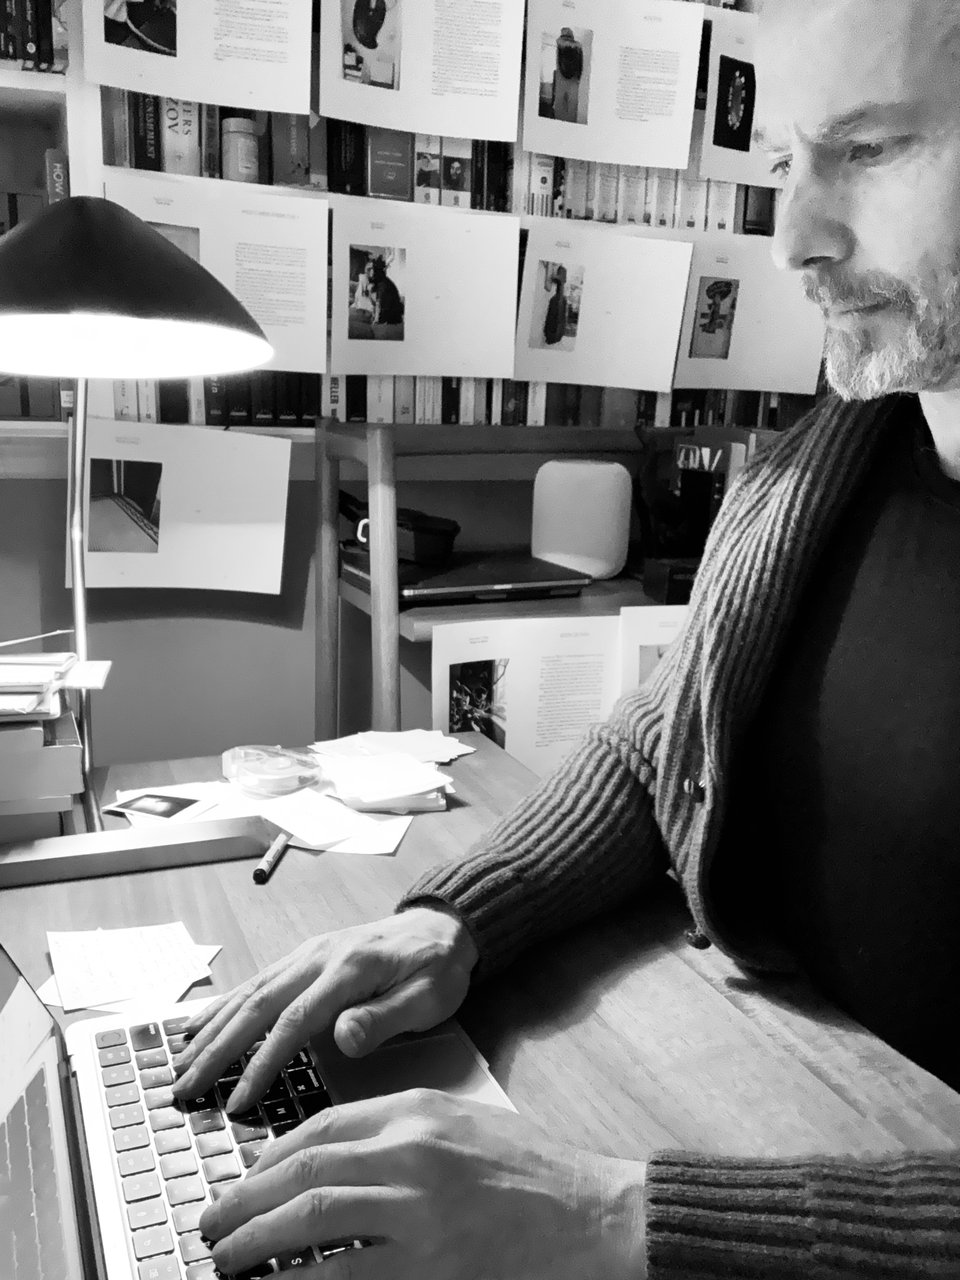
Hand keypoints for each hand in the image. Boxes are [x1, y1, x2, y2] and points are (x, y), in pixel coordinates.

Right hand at [171, 909, 477, 1110]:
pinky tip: (197, 1026)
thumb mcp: (429, 996)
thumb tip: (341, 1037)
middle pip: (257, 1006)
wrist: (441, 925)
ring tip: (178, 1066)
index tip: (236, 1102)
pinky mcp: (302, 958)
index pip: (294, 1020)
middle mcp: (317, 957)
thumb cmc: (437, 967)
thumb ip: (385, 1017)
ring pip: (248, 993)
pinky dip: (222, 1006)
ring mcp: (306, 955)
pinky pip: (255, 983)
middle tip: (183, 1091)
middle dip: (216, 1051)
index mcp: (348, 970)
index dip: (261, 1062)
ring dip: (211, 1031)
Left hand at [199, 1088, 646, 1279]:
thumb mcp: (465, 1124)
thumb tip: (331, 1161)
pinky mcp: (428, 1264)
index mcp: (417, 1111)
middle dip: (242, 1199)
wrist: (594, 1215)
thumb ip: (403, 1132)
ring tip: (226, 1260)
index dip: (267, 1159)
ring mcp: (417, 1208)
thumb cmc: (533, 1173)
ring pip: (309, 1219)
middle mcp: (410, 1150)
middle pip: (301, 1169)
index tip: (243, 1182)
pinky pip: (341, 1276)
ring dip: (254, 1241)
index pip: (320, 1126)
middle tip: (211, 1224)